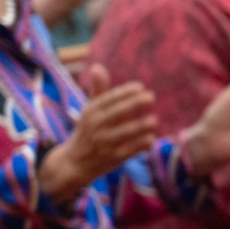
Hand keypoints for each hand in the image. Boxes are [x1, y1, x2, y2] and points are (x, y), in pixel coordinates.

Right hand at [39, 63, 157, 200]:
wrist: (75, 162)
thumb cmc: (89, 130)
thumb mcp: (90, 110)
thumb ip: (98, 90)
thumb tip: (97, 66)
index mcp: (91, 111)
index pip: (108, 99)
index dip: (124, 92)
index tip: (140, 86)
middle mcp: (96, 126)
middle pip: (115, 113)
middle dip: (133, 104)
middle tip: (151, 97)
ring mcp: (104, 143)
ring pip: (123, 133)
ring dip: (138, 126)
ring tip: (154, 120)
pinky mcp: (112, 158)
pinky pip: (127, 151)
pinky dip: (138, 146)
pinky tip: (150, 139)